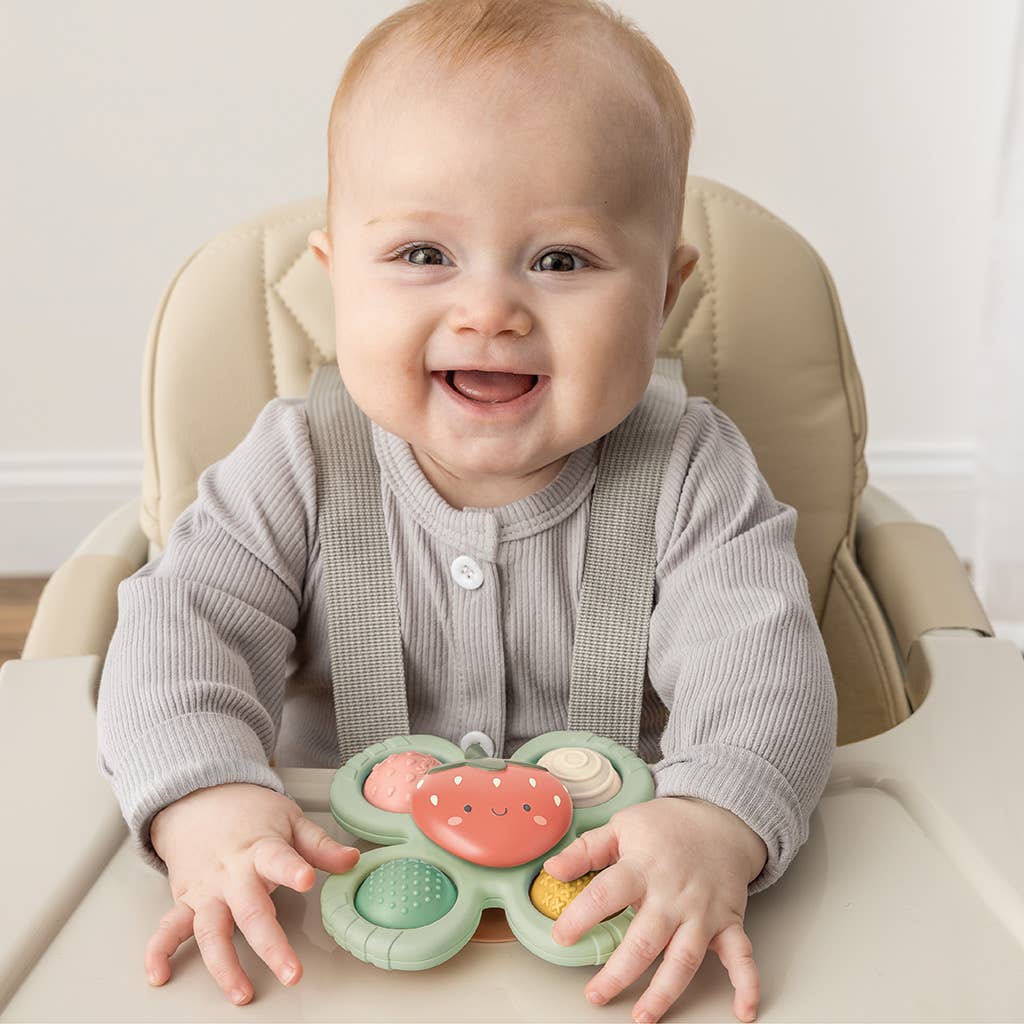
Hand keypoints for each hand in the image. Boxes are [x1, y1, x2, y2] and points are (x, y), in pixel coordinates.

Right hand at [145, 782, 359, 1004]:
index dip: (292, 869)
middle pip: (250, 912)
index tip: (306, 879)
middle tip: (292, 972)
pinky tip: (159, 975)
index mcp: (260, 849)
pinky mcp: (185, 900)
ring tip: (241, 993)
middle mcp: (231, 874)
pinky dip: (158, 952)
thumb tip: (352, 860)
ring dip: (224, 965)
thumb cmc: (248, 811)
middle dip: (270, 945)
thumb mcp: (290, 819)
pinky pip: (168, 928)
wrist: (198, 797)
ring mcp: (206, 890)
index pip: (278, 858)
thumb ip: (319, 846)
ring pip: (210, 931)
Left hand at [544, 796, 767, 1023]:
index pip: (608, 893)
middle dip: (619, 972)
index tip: (561, 936)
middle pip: (645, 939)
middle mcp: (674, 895)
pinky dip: (747, 985)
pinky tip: (743, 1012)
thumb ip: (586, 850)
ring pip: (684, 959)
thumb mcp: (623, 826)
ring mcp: (703, 912)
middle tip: (594, 994)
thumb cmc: (667, 826)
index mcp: (644, 867)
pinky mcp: (728, 922)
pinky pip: (742, 957)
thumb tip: (551, 869)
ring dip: (664, 992)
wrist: (719, 819)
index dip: (582, 916)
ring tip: (641, 1016)